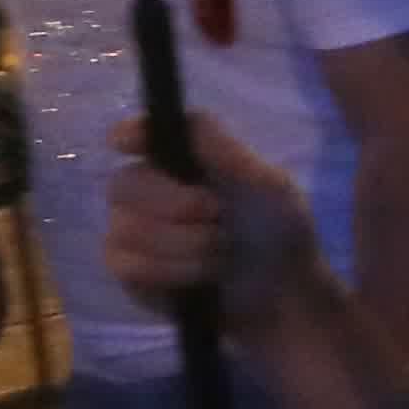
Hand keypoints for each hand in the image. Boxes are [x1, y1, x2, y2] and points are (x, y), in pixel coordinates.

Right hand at [100, 115, 327, 332]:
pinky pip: (128, 265)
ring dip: (183, 244)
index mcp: (182, 161)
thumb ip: (226, 152)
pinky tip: (200, 277)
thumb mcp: (269, 186)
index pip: (141, 135)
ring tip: (221, 252)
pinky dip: (171, 271)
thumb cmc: (278, 230)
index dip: (129, 135)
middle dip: (173, 203)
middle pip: (125, 182)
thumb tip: (180, 117)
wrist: (282, 292)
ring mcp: (131, 230)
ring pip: (127, 228)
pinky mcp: (129, 271)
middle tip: (217, 215)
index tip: (126, 141)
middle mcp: (147, 190)